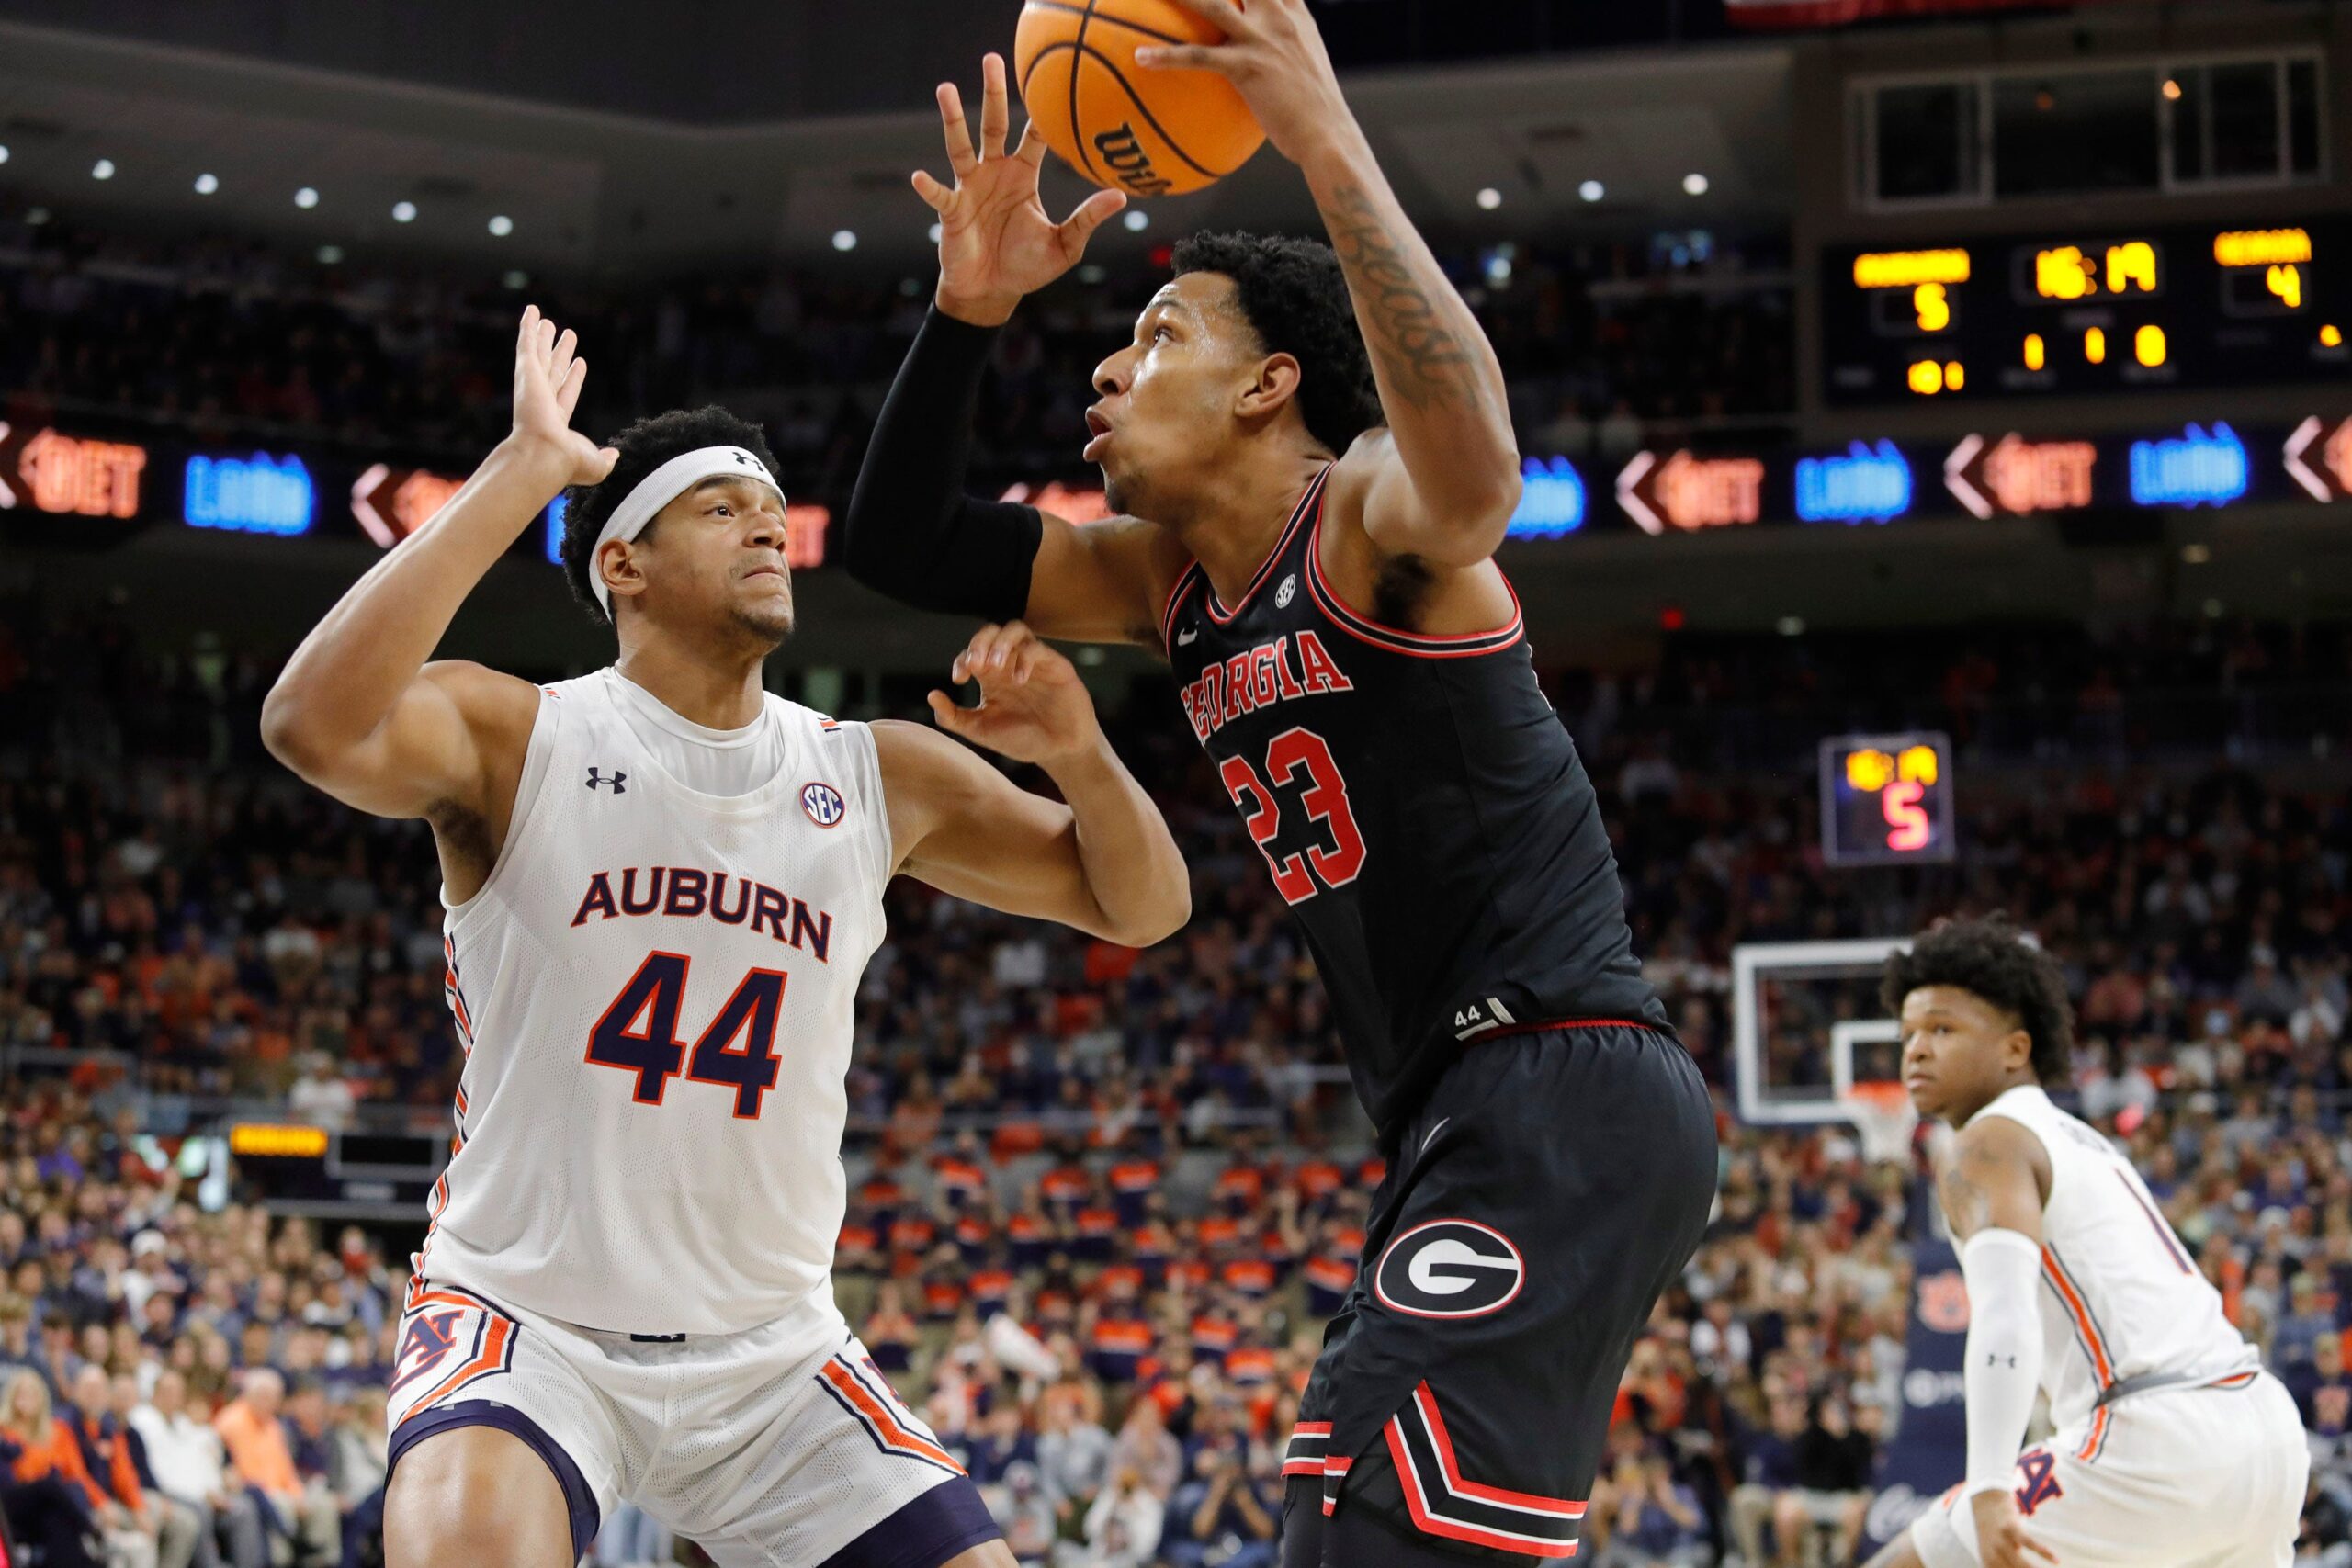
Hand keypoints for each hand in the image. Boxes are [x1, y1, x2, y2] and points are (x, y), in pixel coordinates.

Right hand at [507, 305, 617, 488]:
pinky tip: (532, 311)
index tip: (580, 362)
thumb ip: (606, 459)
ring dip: (542, 336)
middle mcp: (541, 401)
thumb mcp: (597, 464)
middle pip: (552, 370)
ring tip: (546, 320)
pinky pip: (527, 343)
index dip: (573, 377)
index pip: (567, 392)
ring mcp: (532, 385)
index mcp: (555, 420)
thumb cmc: (568, 464)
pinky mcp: (526, 372)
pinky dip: (528, 326)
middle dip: (558, 353)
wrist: (545, 456)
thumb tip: (616, 455)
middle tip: (566, 334)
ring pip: (538, 354)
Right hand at [913, 54, 1127, 327]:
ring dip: (953, 120)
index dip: (1039, 113)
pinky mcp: (951, 211)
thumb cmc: (1027, 266)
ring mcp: (970, 188)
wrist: (992, 292)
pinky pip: (939, 196)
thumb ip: (1087, 219)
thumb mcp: (1064, 245)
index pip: (1033, 136)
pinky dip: (929, 187)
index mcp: (1023, 175)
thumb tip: (1121, 196)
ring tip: (945, 89)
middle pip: (993, 124)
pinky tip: (919, 177)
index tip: (1046, 82)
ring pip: (960, 147)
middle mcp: (995, 172)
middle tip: (992, 59)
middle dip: (992, 92)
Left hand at [928, 622, 1102, 766]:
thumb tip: (931, 695)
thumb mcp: (981, 731)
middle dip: (979, 643)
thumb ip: (953, 717)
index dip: (962, 659)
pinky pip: (1038, 648)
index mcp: (991, 676)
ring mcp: (1033, 662)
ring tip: (994, 665)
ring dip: (1001, 643)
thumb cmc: (1021, 739)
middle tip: (975, 665)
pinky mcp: (1056, 666)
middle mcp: (1010, 663)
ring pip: (1015, 629)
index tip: (959, 679)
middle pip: (991, 632)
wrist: (1059, 751)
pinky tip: (1018, 680)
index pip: (971, 652)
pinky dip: (1025, 659)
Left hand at [1136, 0, 1357, 168]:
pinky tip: (1140, 57)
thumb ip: (1285, 47)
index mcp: (1294, 14)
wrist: (1327, 135)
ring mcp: (1262, 40)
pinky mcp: (1247, 67)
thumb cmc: (1316, 112)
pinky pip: (1197, 57)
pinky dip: (1166, 56)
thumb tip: (1263, 57)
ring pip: (1213, 5)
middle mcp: (1278, 18)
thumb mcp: (1308, 66)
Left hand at [1971, 1488, 2058, 1567]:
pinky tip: (2056, 1560)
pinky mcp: (2011, 1529)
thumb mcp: (1994, 1555)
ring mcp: (2001, 1542)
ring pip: (2022, 1565)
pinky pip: (2029, 1543)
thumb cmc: (1995, 1535)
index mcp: (1988, 1565)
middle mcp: (1992, 1556)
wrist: (1985, 1504)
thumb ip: (2005, 1567)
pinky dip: (2044, 1552)